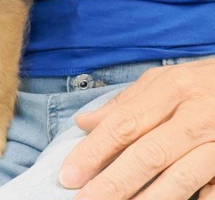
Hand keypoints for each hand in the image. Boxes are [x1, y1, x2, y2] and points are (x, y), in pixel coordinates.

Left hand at [59, 58, 214, 199]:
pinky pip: (213, 189)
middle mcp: (194, 115)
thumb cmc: (198, 83)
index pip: (123, 124)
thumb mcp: (162, 81)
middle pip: (148, 154)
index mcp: (170, 89)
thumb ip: (125, 103)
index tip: (69, 174)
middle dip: (113, 182)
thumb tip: (84, 122)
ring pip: (181, 177)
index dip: (94, 151)